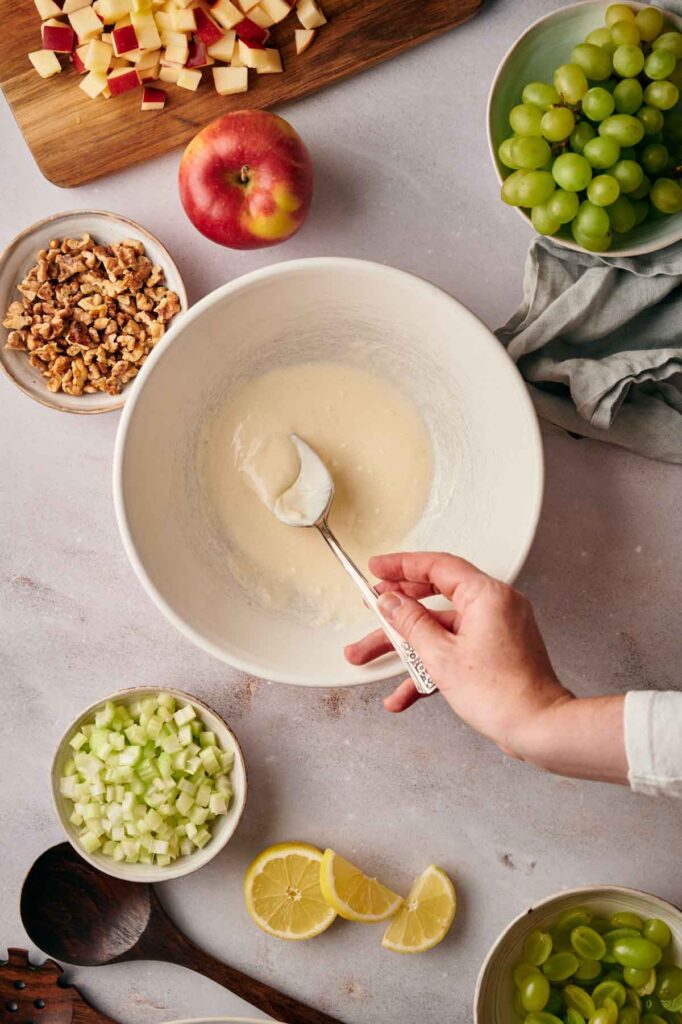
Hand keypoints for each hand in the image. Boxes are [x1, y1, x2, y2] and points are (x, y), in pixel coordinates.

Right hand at [345, 552, 570, 760]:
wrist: (538, 729)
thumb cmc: (503, 695)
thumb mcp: (441, 655)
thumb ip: (410, 623)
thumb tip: (391, 602)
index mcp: (486, 595)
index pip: (437, 566)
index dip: (401, 566)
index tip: (378, 569)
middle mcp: (495, 606)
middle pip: (435, 598)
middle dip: (397, 610)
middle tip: (372, 607)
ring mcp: (496, 631)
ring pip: (440, 630)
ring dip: (406, 647)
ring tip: (370, 656)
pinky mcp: (494, 654)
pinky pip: (455, 650)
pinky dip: (430, 667)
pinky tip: (404, 692)